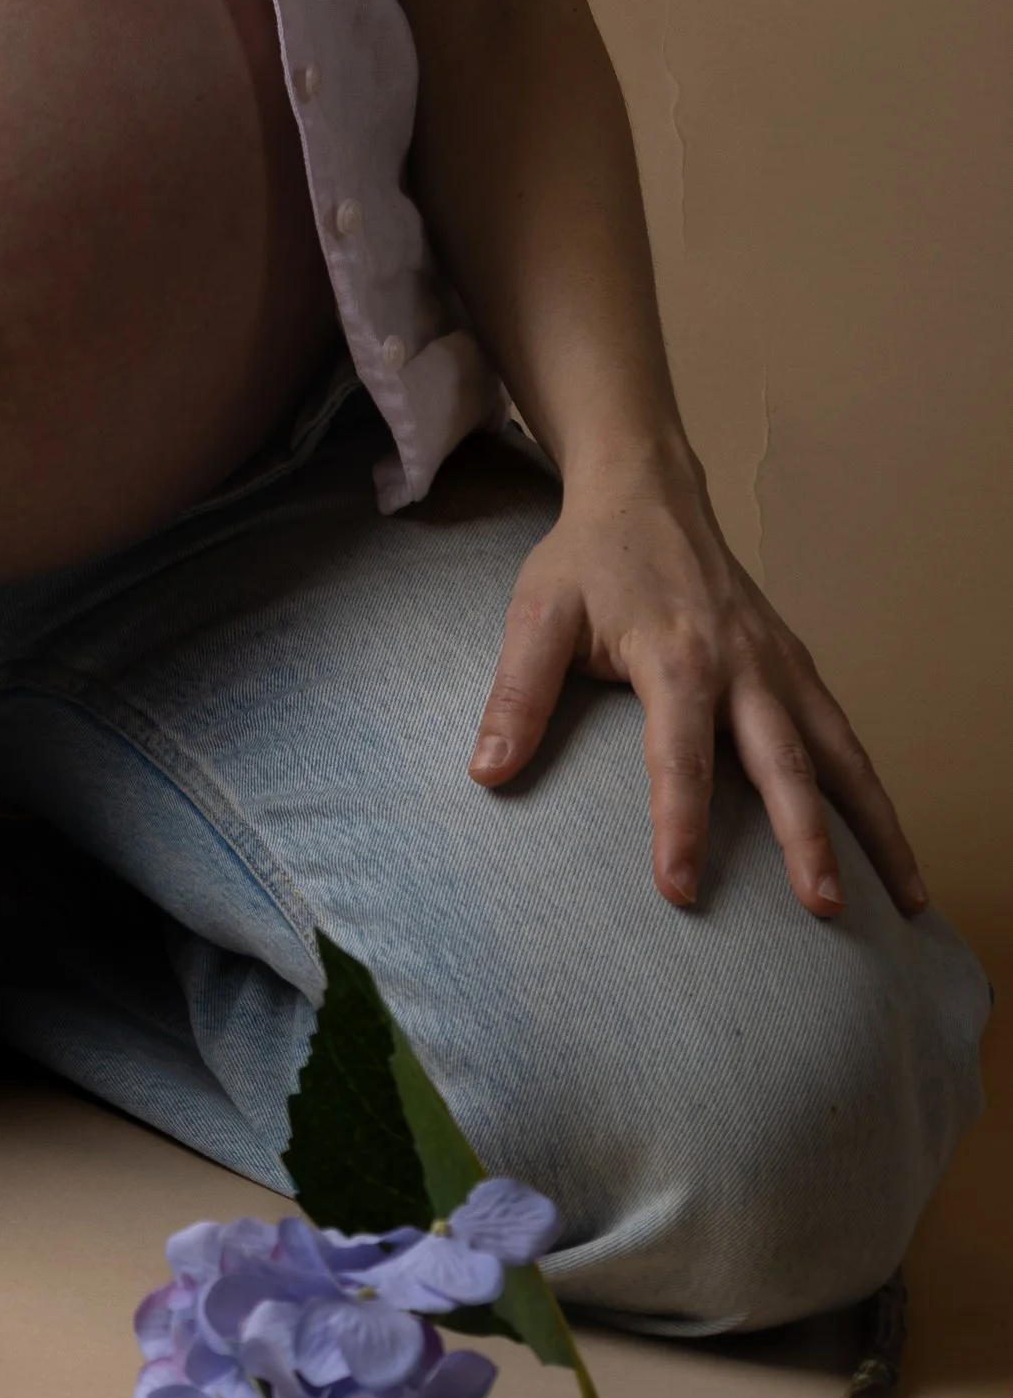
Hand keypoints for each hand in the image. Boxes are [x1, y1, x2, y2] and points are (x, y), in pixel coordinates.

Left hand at [468, 455, 927, 918]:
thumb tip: (487, 772)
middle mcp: (743, 663)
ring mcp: (780, 663)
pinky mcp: (795, 664)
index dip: (679, 825)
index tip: (680, 889)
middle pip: (782, 762)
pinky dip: (871, 788)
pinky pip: (842, 734)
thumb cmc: (589, 557)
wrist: (647, 488)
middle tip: (824, 909)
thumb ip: (517, 692)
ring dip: (876, 824)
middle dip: (806, 839)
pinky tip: (887, 839)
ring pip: (839, 752)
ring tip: (909, 899)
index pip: (679, 756)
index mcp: (676, 655)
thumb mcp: (538, 612)